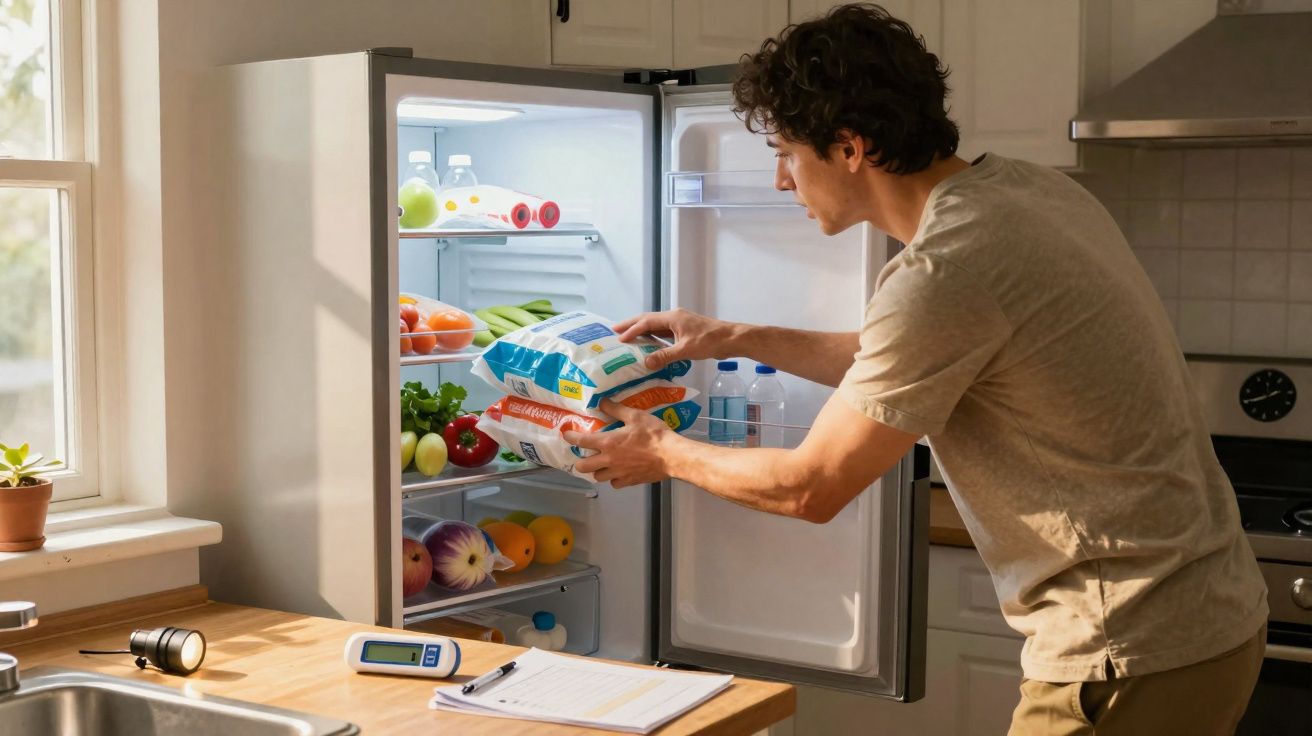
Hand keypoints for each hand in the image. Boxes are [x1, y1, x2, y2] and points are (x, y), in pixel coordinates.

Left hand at [565, 400, 677, 488]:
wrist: (671, 456)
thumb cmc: (653, 434)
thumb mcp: (635, 416)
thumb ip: (616, 409)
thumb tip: (602, 402)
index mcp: (608, 442)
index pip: (582, 441)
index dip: (571, 437)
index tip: (566, 435)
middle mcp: (609, 460)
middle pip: (583, 467)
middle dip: (580, 461)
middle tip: (584, 455)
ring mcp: (618, 473)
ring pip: (598, 477)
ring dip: (597, 470)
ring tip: (602, 464)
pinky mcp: (629, 482)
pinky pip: (614, 483)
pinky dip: (613, 478)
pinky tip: (618, 472)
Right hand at [613, 308, 736, 370]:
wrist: (732, 339)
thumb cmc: (711, 341)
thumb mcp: (686, 350)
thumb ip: (665, 356)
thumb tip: (645, 362)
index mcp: (673, 317)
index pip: (647, 322)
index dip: (632, 330)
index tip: (619, 338)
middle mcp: (675, 317)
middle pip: (649, 319)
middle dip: (632, 324)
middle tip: (615, 330)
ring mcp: (681, 323)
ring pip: (657, 325)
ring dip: (643, 331)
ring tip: (629, 337)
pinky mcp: (686, 331)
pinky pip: (665, 332)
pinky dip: (655, 337)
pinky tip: (650, 345)